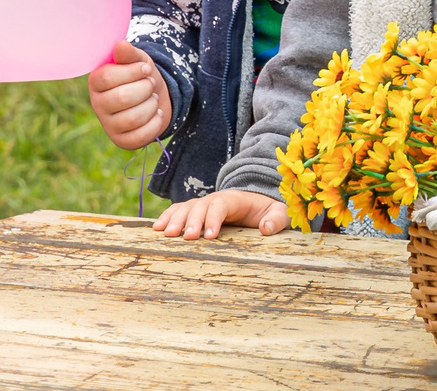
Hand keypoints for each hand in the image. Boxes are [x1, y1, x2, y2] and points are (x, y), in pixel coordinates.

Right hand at [87, 42, 171, 148]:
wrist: (156, 94)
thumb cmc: (142, 75)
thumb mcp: (138, 59)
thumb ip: (129, 53)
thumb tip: (119, 44)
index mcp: (97, 82)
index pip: (107, 77)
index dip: (132, 72)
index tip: (146, 68)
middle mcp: (98, 105)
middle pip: (121, 98)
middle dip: (145, 88)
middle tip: (150, 84)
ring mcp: (109, 125)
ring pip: (133, 118)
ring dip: (151, 104)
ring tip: (152, 98)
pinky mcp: (122, 140)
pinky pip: (140, 136)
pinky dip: (155, 122)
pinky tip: (156, 113)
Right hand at [154, 189, 287, 238]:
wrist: (260, 204)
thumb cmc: (268, 212)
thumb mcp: (280, 213)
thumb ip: (276, 219)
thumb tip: (265, 228)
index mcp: (236, 199)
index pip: (222, 205)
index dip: (214, 218)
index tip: (210, 236)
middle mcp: (217, 199)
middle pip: (200, 205)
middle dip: (192, 220)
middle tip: (186, 237)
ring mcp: (205, 204)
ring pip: (186, 207)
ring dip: (175, 219)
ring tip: (165, 234)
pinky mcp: (196, 211)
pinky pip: (179, 210)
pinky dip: (168, 217)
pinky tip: (157, 228)